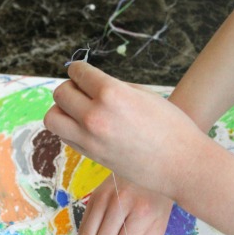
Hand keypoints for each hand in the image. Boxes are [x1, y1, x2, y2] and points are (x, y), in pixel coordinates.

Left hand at [44, 61, 206, 201]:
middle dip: (70, 88)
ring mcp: (89, 139)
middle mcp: (95, 116)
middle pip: (60, 94)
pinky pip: (64, 136)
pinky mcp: (90, 155)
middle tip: (83, 92)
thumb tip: (90, 84)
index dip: (80, 70)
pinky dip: (68, 128)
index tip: (83, 73)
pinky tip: (85, 127)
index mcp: (111, 94)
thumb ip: (113, 87)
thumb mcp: (143, 94)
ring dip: (61, 110)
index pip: (77, 72)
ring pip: (52, 118)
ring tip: (78, 110)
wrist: (181, 164)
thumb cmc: (170, 126)